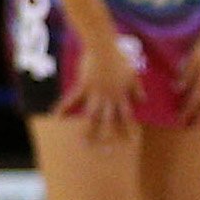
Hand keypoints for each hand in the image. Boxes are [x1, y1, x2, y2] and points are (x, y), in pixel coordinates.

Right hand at [57, 20, 139, 145]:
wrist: (103, 48)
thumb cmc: (119, 59)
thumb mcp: (132, 74)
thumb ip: (136, 89)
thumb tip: (143, 100)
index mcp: (121, 96)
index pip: (126, 116)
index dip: (127, 128)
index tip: (128, 141)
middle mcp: (108, 98)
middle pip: (108, 121)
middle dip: (106, 137)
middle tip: (104, 152)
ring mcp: (95, 94)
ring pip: (91, 116)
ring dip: (87, 130)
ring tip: (83, 143)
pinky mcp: (83, 87)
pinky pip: (73, 99)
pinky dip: (64, 107)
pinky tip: (56, 116)